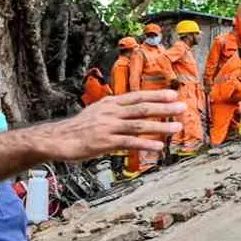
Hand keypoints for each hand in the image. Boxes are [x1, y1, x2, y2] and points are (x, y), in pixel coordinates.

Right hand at [38, 90, 183, 159]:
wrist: (59, 139)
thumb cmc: (79, 128)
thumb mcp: (97, 113)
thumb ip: (115, 111)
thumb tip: (132, 110)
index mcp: (110, 104)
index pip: (137, 96)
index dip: (156, 95)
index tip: (173, 94)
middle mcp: (111, 113)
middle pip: (142, 108)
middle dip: (164, 108)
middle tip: (182, 107)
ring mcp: (108, 127)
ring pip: (139, 125)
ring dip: (160, 126)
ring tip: (177, 128)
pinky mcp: (105, 142)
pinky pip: (129, 143)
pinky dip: (145, 144)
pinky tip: (158, 147)